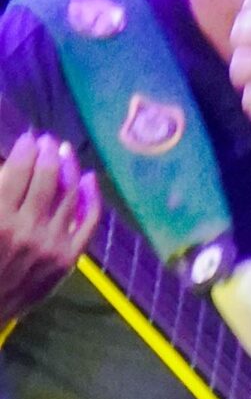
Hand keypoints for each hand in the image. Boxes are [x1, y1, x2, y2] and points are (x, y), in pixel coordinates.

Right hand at [0, 132, 100, 327]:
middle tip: (47, 141)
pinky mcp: (68, 260)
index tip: (28, 139)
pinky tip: (89, 179)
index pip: (17, 171)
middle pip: (46, 179)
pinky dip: (91, 198)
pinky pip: (87, 222)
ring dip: (69, 168)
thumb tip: (11, 166)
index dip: (25, 149)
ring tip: (64, 153)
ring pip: (69, 195)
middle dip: (47, 153)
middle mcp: (26, 230)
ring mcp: (51, 246)